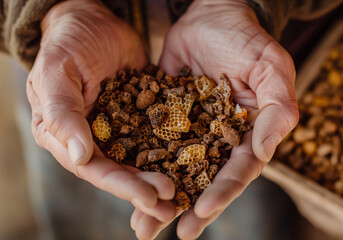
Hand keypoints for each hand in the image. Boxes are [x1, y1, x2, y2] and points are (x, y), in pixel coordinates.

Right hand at [26, 0, 174, 220]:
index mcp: (65, 135)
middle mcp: (93, 137)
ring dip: (162, 175)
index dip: (121, 185)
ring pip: (141, 158)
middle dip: (146, 189)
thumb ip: (62, 113)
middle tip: (175, 202)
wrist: (95, 20)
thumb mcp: (57, 72)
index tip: (150, 197)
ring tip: (186, 193)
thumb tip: (79, 156)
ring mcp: (118, 128)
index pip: (93, 168)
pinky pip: (157, 134)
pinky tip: (193, 160)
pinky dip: (173, 149)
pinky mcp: (141, 115)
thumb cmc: (69, 42)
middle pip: (120, 170)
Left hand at [131, 0, 298, 238]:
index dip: (221, 192)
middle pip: (204, 178)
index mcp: (246, 134)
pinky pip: (152, 143)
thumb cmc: (247, 40)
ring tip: (142, 225)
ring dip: (160, 196)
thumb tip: (267, 151)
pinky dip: (140, 164)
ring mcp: (189, 129)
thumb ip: (278, 110)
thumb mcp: (272, 69)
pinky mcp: (165, 117)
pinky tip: (125, 182)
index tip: (200, 211)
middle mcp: (217, 138)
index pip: (236, 170)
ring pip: (175, 168)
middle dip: (189, 206)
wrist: (212, 16)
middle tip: (175, 233)